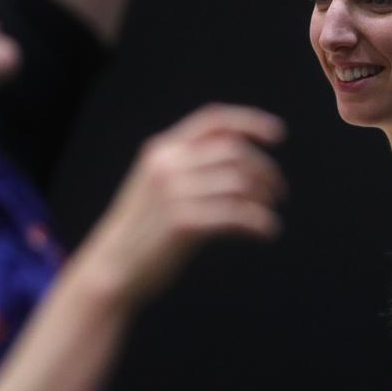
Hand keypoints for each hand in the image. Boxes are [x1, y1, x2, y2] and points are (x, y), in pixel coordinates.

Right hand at [79, 104, 285, 307]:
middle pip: (235, 151)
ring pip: (240, 182)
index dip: (250, 122)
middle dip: (265, 169)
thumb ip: (189, 167)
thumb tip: (242, 159)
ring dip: (264, 197)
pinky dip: (260, 222)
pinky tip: (267, 232)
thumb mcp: (158, 187)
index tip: (279, 135)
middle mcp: (167, 165)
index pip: (213, 121)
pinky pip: (237, 214)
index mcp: (161, 150)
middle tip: (278, 192)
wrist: (112, 269)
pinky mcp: (184, 224)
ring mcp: (174, 193)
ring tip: (270, 214)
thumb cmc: (143, 231)